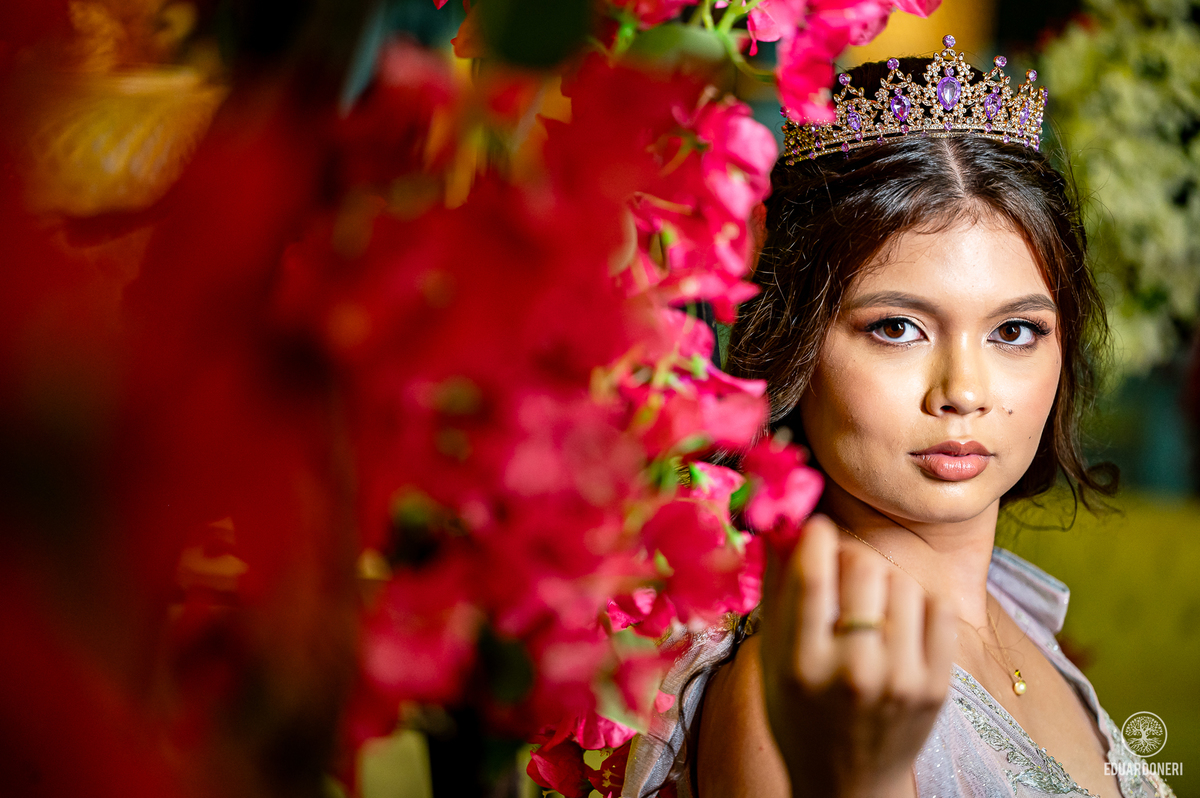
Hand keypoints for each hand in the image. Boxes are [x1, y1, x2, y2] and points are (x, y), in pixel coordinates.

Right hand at [758, 515, 955, 797]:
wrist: (847, 782)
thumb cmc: (798, 711)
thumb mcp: (771, 658)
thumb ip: (776, 589)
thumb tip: (781, 524)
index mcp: (801, 665)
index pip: (813, 578)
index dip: (816, 538)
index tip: (817, 528)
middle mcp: (852, 673)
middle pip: (864, 569)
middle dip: (849, 559)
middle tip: (841, 571)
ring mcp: (900, 681)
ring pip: (902, 583)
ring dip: (883, 582)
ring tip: (868, 606)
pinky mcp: (935, 687)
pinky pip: (937, 608)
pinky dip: (917, 603)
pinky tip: (899, 621)